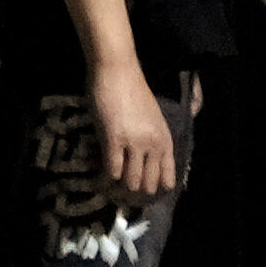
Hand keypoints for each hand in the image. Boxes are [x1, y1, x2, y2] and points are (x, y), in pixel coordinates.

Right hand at [83, 62, 182, 229]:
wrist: (117, 70)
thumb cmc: (132, 90)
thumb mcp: (152, 119)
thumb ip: (151, 141)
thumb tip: (144, 164)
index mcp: (165, 141)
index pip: (167, 180)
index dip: (154, 192)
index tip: (141, 195)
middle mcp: (153, 145)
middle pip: (148, 186)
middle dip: (134, 195)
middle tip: (120, 196)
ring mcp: (134, 143)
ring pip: (130, 182)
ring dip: (118, 190)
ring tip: (108, 190)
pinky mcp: (113, 139)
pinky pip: (111, 171)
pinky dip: (104, 178)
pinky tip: (97, 176)